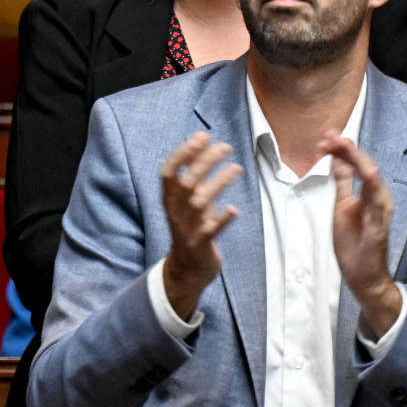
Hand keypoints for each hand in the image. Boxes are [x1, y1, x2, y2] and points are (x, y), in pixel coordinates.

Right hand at [159, 132, 242, 318]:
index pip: (168, 172)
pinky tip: (233, 210)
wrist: (187, 269)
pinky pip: (210, 231)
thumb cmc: (191, 227)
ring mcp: (187, 229)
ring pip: (199, 202)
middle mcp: (175, 212)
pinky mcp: (200, 245)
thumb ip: (192, 174)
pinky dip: (221, 220)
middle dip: (205, 162)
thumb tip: (200, 140)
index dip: (182, 153)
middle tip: (225, 147)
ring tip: (237, 168)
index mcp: (169, 200)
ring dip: (218, 183)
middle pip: (186, 182)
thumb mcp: (187, 201)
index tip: (200, 137)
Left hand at [323, 131, 402, 337]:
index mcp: (367, 193)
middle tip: (330, 135)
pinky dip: (375, 188)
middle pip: (365, 166)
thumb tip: (335, 160)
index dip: (341, 149)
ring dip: (359, 160)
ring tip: (346, 144)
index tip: (325, 137)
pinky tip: (369, 174)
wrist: (362, 274)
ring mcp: (380, 211)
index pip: (355, 165)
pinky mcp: (379, 226)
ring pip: (373, 180)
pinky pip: (378, 205)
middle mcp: (378, 198)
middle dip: (347, 149)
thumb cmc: (353, 241)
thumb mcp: (341, 206)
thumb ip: (342, 183)